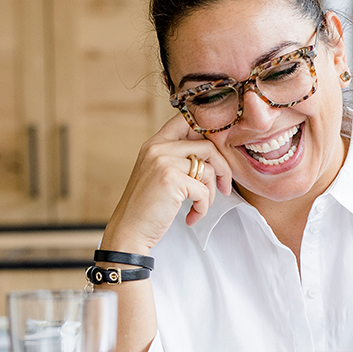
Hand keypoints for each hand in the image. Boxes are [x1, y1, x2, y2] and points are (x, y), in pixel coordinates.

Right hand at [100, 114, 234, 253]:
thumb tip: (212, 155)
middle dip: (222, 168)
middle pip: (207, 146)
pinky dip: (202, 207)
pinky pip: (203, 191)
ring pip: (209, 169)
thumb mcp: (157, 174)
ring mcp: (164, 162)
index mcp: (155, 143)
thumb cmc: (146, 208)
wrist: (129, 231)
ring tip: (200, 207)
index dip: (207, 135)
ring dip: (211, 193)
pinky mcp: (172, 180)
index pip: (186, 121)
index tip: (215, 158)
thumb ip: (177, 159)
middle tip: (223, 187)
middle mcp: (158, 148)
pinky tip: (191, 217)